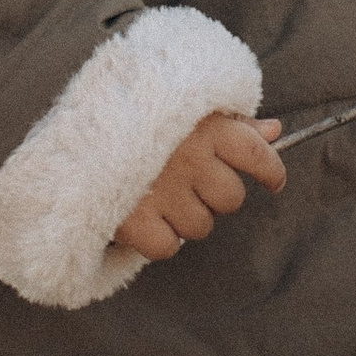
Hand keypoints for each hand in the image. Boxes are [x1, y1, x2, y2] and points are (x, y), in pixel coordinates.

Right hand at [112, 112, 286, 262]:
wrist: (80, 128)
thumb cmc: (140, 116)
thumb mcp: (190, 108)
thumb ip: (234, 123)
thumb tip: (274, 132)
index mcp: (208, 128)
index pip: (258, 155)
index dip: (271, 171)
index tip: (273, 181)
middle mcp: (191, 160)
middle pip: (231, 199)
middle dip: (216, 194)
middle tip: (191, 181)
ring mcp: (163, 192)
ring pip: (201, 226)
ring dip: (186, 216)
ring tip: (162, 193)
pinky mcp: (135, 220)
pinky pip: (168, 246)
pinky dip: (160, 238)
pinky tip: (147, 216)